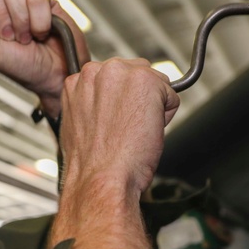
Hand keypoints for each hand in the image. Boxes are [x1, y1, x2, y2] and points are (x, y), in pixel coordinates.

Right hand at [59, 59, 179, 195]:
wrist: (102, 177)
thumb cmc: (94, 163)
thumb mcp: (81, 124)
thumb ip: (93, 104)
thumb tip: (110, 104)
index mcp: (78, 81)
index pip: (113, 77)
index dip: (120, 100)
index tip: (118, 118)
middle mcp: (96, 71)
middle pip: (135, 73)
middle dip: (138, 97)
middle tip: (127, 127)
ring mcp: (121, 73)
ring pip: (153, 82)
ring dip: (152, 104)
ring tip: (134, 131)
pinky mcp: (146, 81)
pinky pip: (171, 95)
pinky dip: (167, 115)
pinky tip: (146, 131)